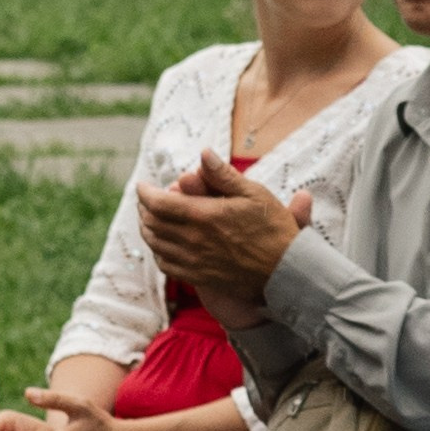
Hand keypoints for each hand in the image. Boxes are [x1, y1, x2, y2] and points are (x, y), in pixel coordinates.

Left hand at [134, 155, 308, 310]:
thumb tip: (203, 153)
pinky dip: (157, 252)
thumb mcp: (254, 194)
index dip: (144, 192)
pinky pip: (166, 265)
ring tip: (150, 219)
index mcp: (204, 215)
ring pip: (155, 244)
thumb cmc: (274, 230)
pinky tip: (162, 245)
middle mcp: (193, 240)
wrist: (286, 272)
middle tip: (147, 200)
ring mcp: (194, 261)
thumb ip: (223, 175)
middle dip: (144, 208)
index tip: (143, 185)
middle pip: (152, 223)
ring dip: (147, 229)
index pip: (157, 203)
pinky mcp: (199, 277)